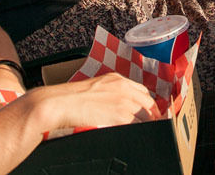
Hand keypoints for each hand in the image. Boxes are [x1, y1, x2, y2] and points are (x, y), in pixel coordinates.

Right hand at [28, 72, 160, 130]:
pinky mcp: (120, 116)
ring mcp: (123, 102)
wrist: (60, 103)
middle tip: (154, 125)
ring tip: (146, 133)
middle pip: (148, 103)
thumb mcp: (95, 88)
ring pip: (146, 116)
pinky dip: (139, 131)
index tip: (150, 112)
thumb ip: (110, 93)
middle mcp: (123, 88)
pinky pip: (138, 125)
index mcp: (117, 79)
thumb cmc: (70, 98)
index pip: (142, 91)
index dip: (148, 104)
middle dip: (153, 115)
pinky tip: (137, 135)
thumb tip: (116, 106)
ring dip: (147, 125)